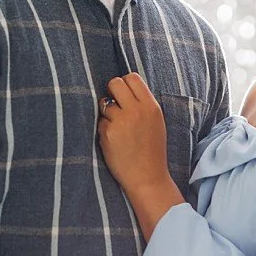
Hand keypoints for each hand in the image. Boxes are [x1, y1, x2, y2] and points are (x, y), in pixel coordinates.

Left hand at [98, 72, 178, 228]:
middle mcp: (136, 110)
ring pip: (104, 104)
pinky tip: (114, 142)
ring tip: (117, 129)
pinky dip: (104, 130)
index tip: (122, 95)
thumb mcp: (156, 122)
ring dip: (106, 113)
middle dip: (111, 92)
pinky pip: (100, 123)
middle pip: (115, 83)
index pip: (132, 77)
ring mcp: (121, 121)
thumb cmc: (151, 151)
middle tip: (114, 105)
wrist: (147, 178)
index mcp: (151, 106)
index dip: (124, 83)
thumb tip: (125, 88)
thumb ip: (143, 104)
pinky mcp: (108, 134)